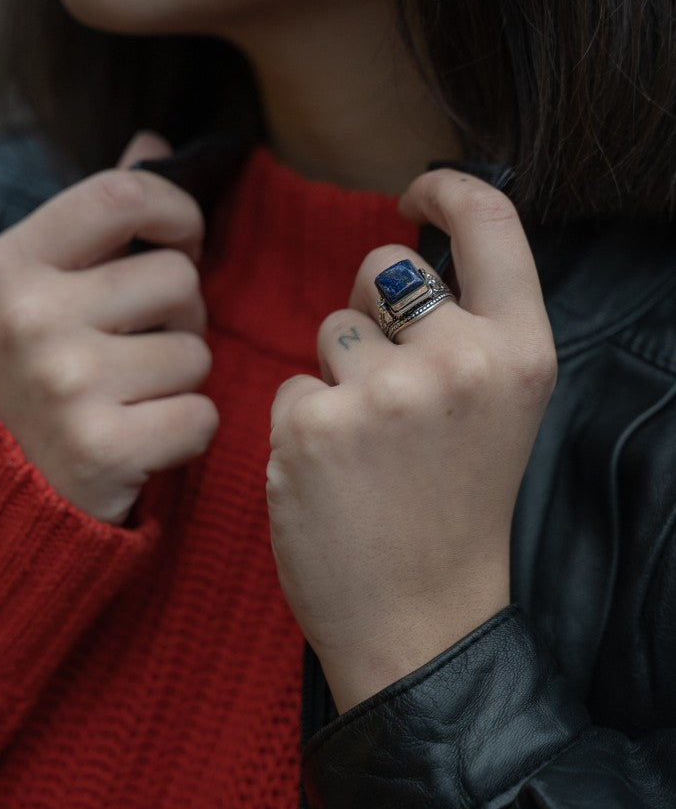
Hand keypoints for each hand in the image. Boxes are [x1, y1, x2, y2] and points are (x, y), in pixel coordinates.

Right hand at [0, 132, 217, 523]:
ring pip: (196, 352)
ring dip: (182, 377)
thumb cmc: (25, 375)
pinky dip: (188, 430)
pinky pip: (202, 415)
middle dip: (180, 313)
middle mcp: (30, 319)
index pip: (121, 196)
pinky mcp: (103, 449)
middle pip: (178, 279)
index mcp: (6, 267)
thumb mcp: (31, 289)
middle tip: (144, 343)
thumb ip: (91, 218)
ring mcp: (65, 386)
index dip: (176, 211)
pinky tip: (145, 438)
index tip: (184, 239)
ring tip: (133, 395)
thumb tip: (151, 141)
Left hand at [267, 170, 556, 713]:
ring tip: (365, 450)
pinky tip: (331, 477)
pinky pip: (290, 387)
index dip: (448, 187)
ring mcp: (380, 394)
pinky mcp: (310, 427)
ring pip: (330, 329)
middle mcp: (456, 361)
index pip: (490, 222)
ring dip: (337, 376)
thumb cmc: (454, 518)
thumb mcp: (495, 414)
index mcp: (518, 353)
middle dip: (374, 309)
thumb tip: (397, 269)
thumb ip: (465, 335)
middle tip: (390, 390)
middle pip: (384, 268)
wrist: (420, 621)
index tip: (416, 191)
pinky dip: (302, 426)